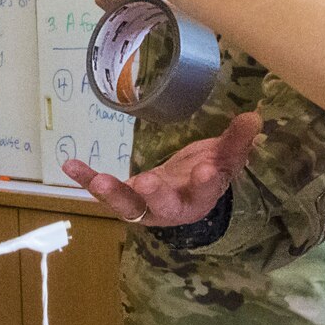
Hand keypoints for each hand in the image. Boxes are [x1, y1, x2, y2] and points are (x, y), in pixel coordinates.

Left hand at [61, 112, 261, 226]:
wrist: (187, 194)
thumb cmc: (208, 172)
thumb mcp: (225, 157)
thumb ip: (237, 141)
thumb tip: (255, 117)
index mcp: (202, 197)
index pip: (205, 190)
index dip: (205, 182)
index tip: (206, 169)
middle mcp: (173, 207)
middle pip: (164, 206)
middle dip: (156, 195)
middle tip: (147, 183)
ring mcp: (147, 206)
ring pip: (130, 206)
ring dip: (113, 194)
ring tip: (99, 180)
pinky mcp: (126, 198)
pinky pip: (105, 190)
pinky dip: (87, 180)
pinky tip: (70, 165)